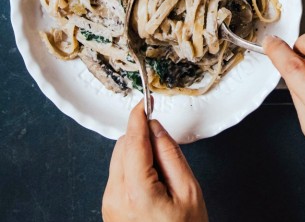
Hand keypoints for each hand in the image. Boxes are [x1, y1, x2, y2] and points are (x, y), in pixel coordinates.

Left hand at [102, 101, 207, 221]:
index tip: (145, 102)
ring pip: (119, 158)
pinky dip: (133, 169)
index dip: (139, 116)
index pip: (133, 140)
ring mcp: (109, 205)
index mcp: (135, 190)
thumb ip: (170, 153)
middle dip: (141, 138)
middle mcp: (115, 196)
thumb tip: (156, 128)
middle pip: (122, 146)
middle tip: (166, 151)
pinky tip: (152, 184)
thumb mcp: (188, 190)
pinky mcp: (110, 209)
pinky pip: (119, 175)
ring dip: (137, 154)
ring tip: (162, 176)